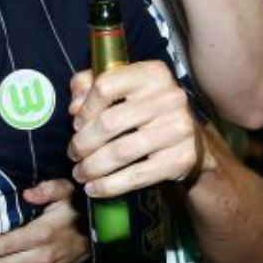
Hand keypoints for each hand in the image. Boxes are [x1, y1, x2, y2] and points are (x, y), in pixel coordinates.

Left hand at [68, 62, 202, 198]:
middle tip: (73, 154)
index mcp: (152, 74)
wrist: (190, 136)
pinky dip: (110, 185)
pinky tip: (95, 188)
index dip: (85, 109)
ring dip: (93, 167)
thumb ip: (90, 85)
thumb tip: (75, 106)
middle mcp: (169, 97)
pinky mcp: (182, 158)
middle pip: (110, 122)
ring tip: (80, 173)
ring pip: (121, 151)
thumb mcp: (122, 87)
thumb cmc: (146, 108)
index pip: (105, 86)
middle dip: (83, 143)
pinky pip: (138, 175)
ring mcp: (178, 128)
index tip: (76, 125)